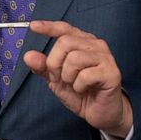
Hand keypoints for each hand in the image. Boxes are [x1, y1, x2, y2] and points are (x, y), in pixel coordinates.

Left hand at [23, 20, 132, 137]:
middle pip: (64, 42)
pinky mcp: (111, 72)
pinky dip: (78, 86)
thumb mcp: (56, 79)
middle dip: (54, 63)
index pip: (64, 29)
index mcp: (82, 42)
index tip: (33, 26)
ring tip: (74, 84)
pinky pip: (85, 75)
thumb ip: (43, 67)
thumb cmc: (81, 93)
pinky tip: (84, 89)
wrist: (101, 113)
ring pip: (74, 58)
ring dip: (67, 76)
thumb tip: (28, 56)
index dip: (48, 27)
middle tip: (59, 78)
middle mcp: (95, 45)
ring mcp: (105, 57)